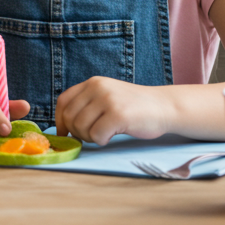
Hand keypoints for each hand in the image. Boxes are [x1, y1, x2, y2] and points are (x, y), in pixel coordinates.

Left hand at [55, 77, 171, 144]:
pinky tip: (113, 136)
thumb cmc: (134, 108)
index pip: (63, 101)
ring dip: (90, 138)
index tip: (64, 133)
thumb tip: (63, 128)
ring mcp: (108, 100)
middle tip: (93, 135)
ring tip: (105, 134)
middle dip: (77, 132)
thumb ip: (87, 105)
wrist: (165, 107)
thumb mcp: (107, 97)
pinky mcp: (118, 115)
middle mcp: (98, 88)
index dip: (59, 120)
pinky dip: (102, 141)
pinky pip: (96, 136)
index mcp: (92, 83)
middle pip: (69, 117)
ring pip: (80, 128)